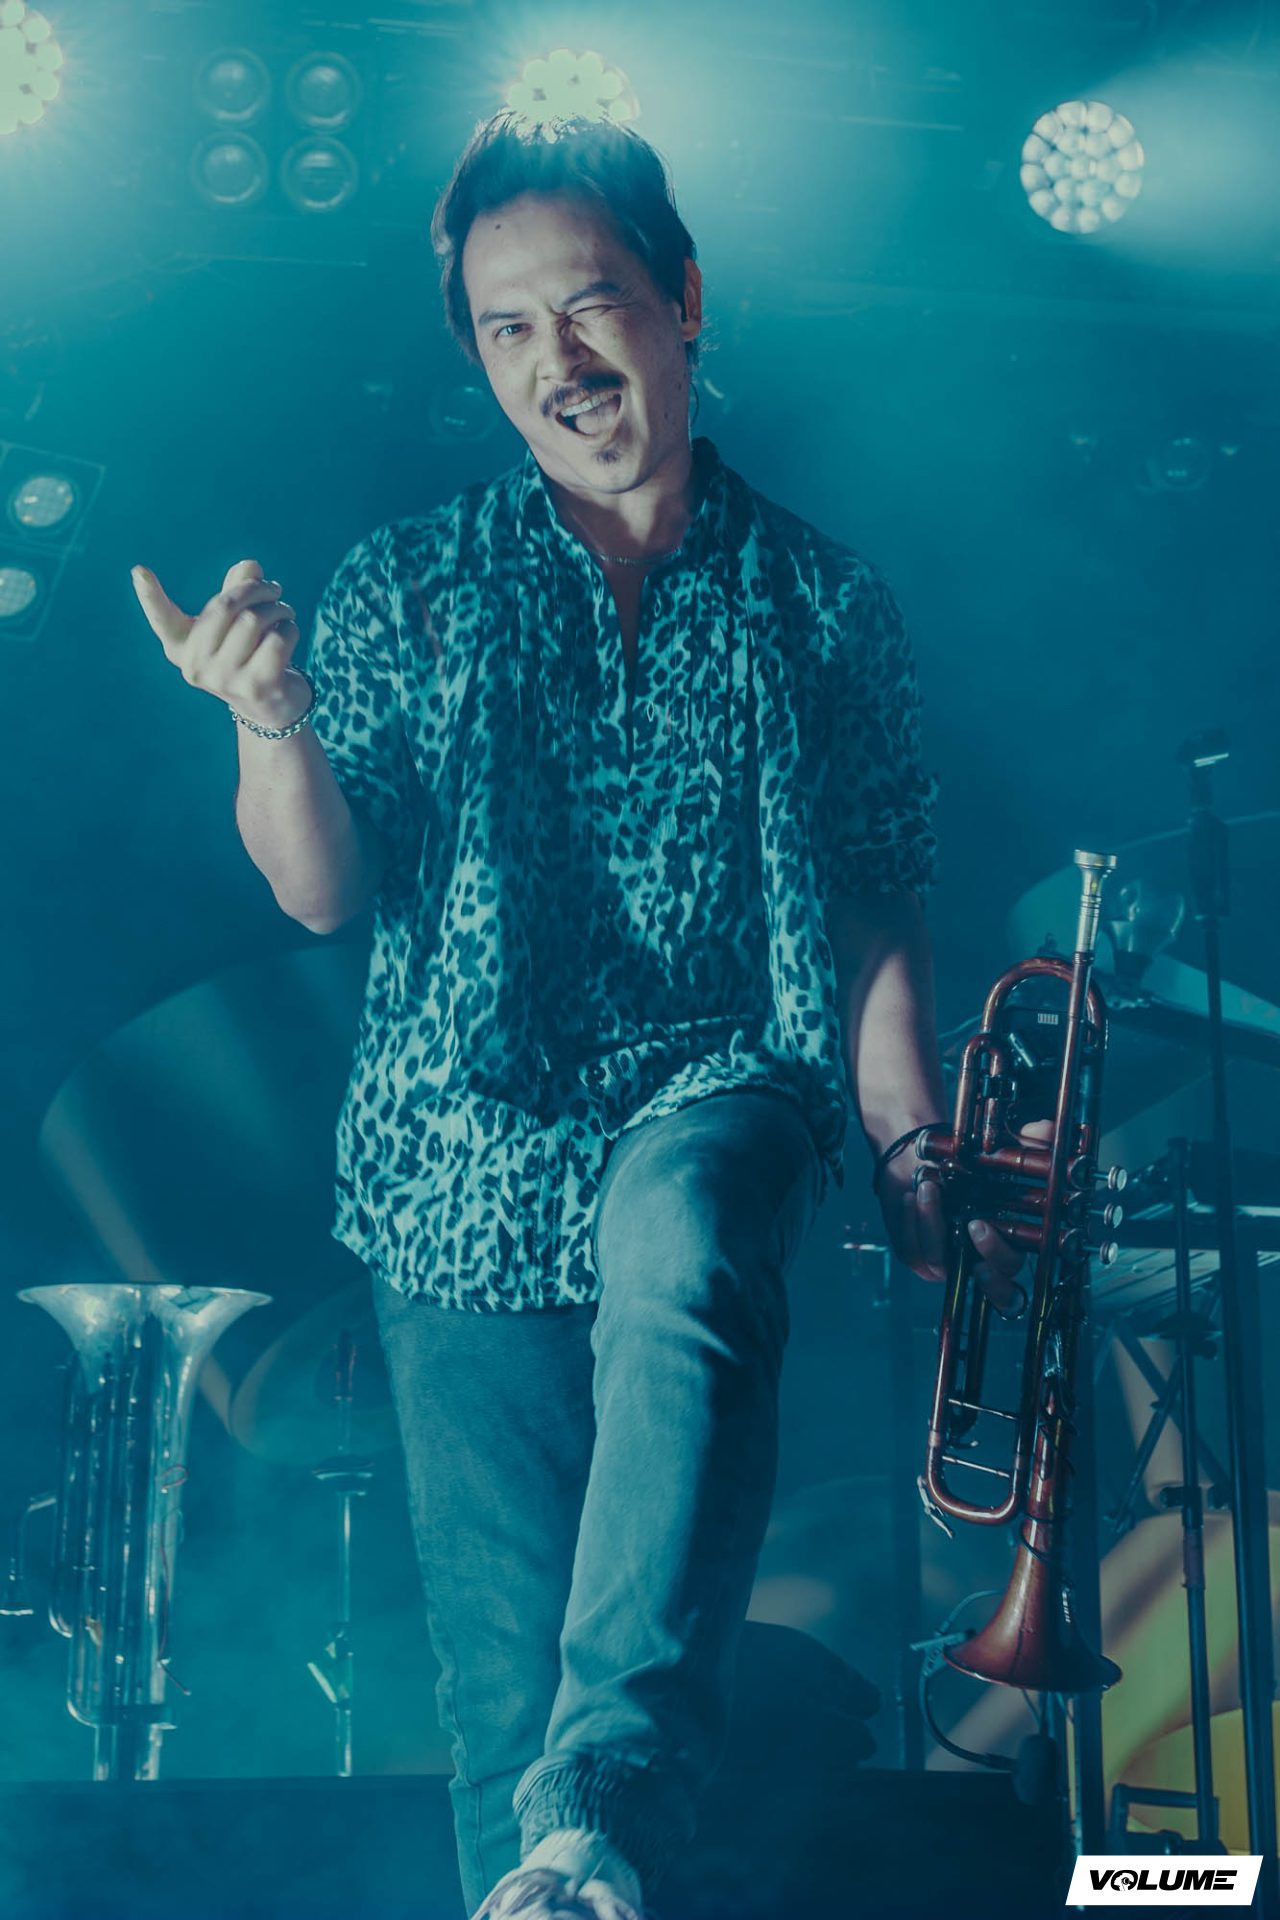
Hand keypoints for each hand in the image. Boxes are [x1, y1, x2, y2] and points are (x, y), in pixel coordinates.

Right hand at [132, 556, 306, 730]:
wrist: (271, 709)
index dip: (150, 597)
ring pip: (255, 619)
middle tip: (274, 589)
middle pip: (226, 605)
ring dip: (277, 608)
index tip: (139, 571)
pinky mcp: (256, 687)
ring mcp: (225, 680)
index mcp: (182, 648)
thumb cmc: (249, 655)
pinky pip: (278, 639)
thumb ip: (237, 591)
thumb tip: (251, 566)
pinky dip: (290, 628)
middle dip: (256, 589)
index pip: (163, 620)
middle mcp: (196, 667)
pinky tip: (289, 634)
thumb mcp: (236, 623)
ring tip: (284, 612)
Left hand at [876, 1118, 1054, 1310]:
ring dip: (933, 1223)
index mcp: (1007, 1250)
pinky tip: (913, 1193)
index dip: (1006, 1284)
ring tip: (929, 1185)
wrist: (923, 1156)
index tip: (1009, 1252)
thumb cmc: (969, 1162)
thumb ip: (1032, 1141)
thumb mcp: (1003, 1149)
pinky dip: (913, 1218)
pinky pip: (912, 1247)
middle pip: (992, 1289)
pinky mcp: (914, 1253)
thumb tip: (1048, 1129)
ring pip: (940, 1261)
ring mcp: (944, 1261)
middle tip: (975, 1224)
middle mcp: (978, 1264)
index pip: (1014, 1293)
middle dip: (986, 1255)